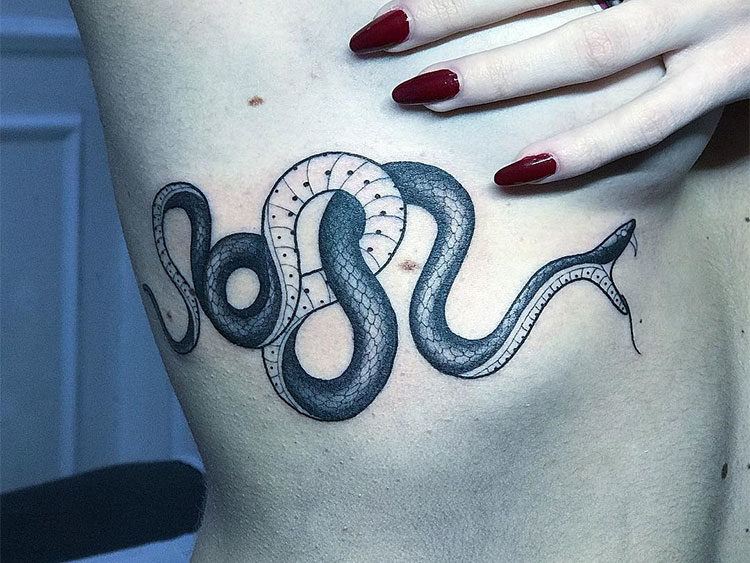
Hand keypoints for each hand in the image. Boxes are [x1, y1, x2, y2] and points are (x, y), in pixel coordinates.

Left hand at [349, 0, 749, 186]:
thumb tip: (536, 3)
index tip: (389, 7)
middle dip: (449, 14)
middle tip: (374, 39)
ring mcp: (709, 18)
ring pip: (587, 50)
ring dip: (497, 74)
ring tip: (419, 96)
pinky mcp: (740, 74)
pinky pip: (649, 121)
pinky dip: (584, 148)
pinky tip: (518, 170)